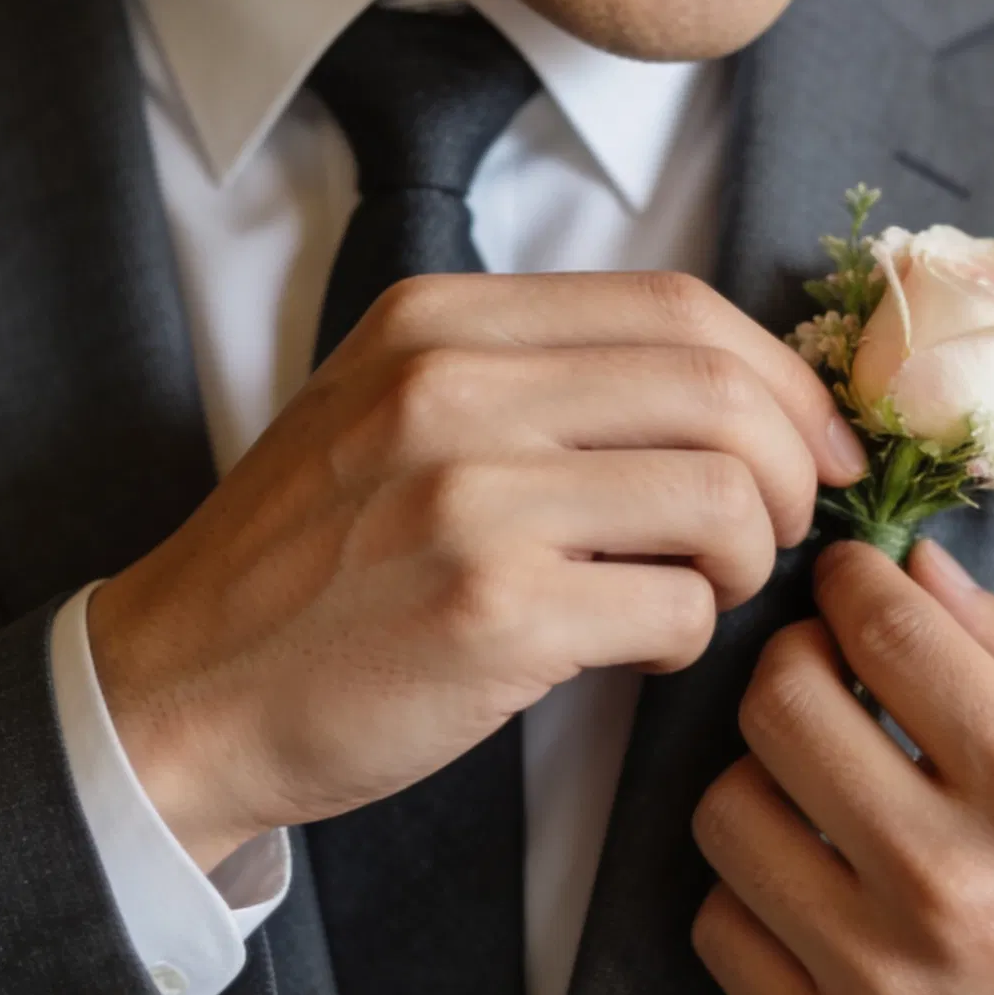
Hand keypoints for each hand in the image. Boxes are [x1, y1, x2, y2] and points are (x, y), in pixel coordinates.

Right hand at [90, 272, 863, 871]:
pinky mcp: (495, 615)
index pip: (678, 304)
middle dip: (790, 468)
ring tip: (703, 590)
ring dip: (748, 559)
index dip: (780, 376)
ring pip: (722, 497)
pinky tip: (640, 649)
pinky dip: (691, 635)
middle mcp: (457, 390)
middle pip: (721, 391)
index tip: (814, 440)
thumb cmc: (307, 564)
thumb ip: (530, 373)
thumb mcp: (389, 407)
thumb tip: (727, 385)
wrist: (179, 689)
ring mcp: (474, 500)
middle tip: (777, 530)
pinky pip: (679, 608)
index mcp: (441, 323)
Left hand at [692, 536, 993, 994]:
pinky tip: (819, 879)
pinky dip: (757, 886)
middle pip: (780, 706)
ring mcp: (887, 982)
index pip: (886, 632)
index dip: (853, 581)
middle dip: (797, 659)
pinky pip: (722, 927)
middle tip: (830, 671)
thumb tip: (916, 567)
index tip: (853, 580)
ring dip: (764, 774)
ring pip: (728, 811)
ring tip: (822, 783)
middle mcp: (956, 884)